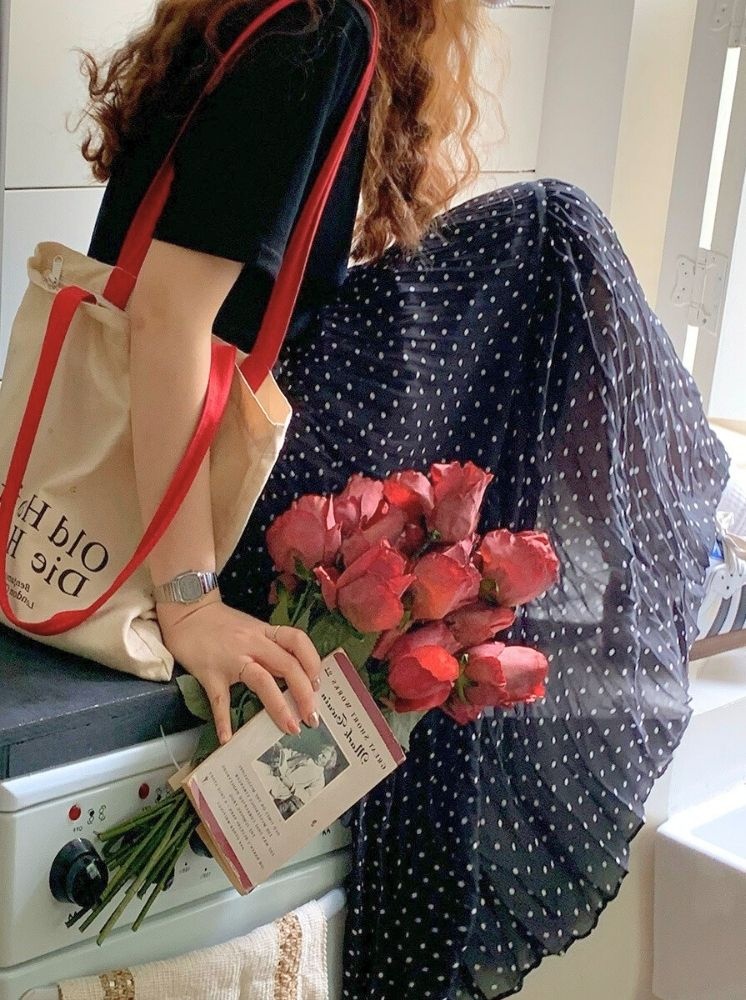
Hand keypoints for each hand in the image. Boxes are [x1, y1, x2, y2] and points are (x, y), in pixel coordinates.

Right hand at [156, 593, 321, 744]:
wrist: (187, 611)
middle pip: (287, 665)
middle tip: (312, 718)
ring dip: (279, 706)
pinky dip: (223, 720)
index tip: (317, 683)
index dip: (312, 661)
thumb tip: (292, 671)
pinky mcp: (210, 673)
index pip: (297, 641)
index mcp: (265, 632)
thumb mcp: (251, 627)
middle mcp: (252, 644)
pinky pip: (219, 699)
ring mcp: (231, 659)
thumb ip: (269, 645)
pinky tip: (228, 737)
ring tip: (290, 728)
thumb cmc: (221, 622)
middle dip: (304, 694)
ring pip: (262, 681)